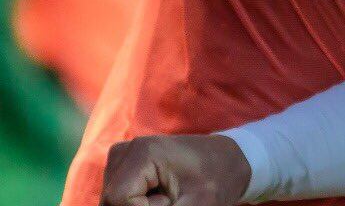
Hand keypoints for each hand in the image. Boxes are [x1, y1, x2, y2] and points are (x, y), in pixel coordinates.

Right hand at [100, 134, 251, 205]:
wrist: (230, 160)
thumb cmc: (217, 181)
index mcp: (145, 152)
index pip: (118, 198)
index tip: (170, 200)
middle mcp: (128, 149)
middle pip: (110, 199)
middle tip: (169, 199)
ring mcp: (124, 154)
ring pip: (111, 199)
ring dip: (135, 204)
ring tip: (165, 196)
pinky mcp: (124, 163)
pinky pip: (116, 194)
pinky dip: (133, 201)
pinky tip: (156, 194)